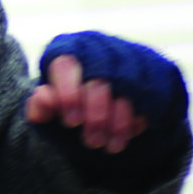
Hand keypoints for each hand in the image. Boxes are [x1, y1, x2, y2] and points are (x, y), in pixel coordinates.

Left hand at [24, 31, 184, 155]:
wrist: (107, 108)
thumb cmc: (71, 108)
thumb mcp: (50, 112)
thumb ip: (40, 107)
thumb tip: (42, 97)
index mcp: (67, 50)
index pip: (66, 64)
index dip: (69, 93)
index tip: (71, 122)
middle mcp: (98, 47)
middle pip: (99, 77)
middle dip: (96, 115)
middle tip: (91, 142)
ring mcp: (127, 54)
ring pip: (128, 86)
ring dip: (119, 121)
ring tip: (110, 146)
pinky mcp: (152, 68)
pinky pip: (151, 92)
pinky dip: (140, 116)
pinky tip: (130, 134)